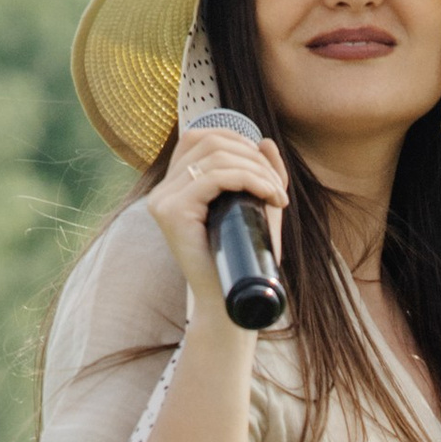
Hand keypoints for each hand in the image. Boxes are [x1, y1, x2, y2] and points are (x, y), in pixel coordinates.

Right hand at [145, 121, 287, 323]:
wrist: (229, 303)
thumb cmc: (242, 260)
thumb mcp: (257, 208)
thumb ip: (261, 174)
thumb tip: (265, 141)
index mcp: (174, 186)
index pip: (200, 137)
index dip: (237, 140)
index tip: (266, 171)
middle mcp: (163, 190)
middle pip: (209, 141)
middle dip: (252, 157)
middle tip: (277, 190)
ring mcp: (163, 200)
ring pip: (215, 156)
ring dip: (256, 170)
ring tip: (277, 197)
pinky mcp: (172, 212)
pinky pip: (214, 178)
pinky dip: (248, 180)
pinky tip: (268, 197)